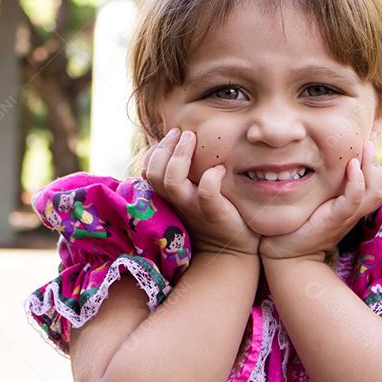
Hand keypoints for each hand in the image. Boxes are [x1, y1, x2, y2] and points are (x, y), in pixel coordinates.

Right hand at [143, 127, 260, 255]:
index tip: (172, 135)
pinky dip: (211, 178)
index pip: (148, 170)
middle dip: (165, 147)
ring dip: (180, 156)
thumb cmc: (213, 216)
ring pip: (171, 181)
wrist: (233, 250)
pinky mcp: (214, 213)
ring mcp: (193, 208)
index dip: (155, 151)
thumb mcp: (193, 194)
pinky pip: (206, 193)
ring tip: (192, 137)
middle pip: (153, 173)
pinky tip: (219, 169)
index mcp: (168, 197)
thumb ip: (184, 174)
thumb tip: (182, 144)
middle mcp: (176, 202)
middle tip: (182, 132)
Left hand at [258, 139, 381, 261]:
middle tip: (367, 143)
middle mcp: (355, 211)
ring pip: (376, 191)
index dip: (378, 164)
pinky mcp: (335, 219)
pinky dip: (356, 180)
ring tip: (364, 149)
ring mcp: (347, 216)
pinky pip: (354, 198)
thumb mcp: (318, 200)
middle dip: (378, 162)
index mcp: (353, 206)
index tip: (368, 144)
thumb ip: (327, 185)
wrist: (286, 252)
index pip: (379, 184)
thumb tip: (322, 157)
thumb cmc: (299, 223)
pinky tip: (351, 165)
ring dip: (372, 167)